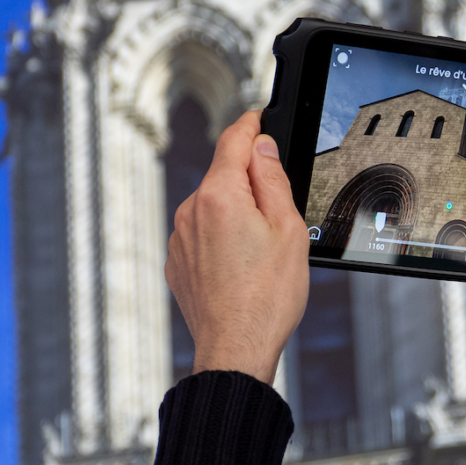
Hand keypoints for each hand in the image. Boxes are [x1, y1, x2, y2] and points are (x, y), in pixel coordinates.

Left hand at [166, 111, 309, 384]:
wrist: (236, 348)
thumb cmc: (267, 297)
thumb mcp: (288, 228)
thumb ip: (272, 179)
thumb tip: (261, 146)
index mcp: (219, 196)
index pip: (234, 140)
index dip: (252, 123)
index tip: (261, 117)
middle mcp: (191, 211)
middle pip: (225, 175)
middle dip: (251, 182)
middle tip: (281, 214)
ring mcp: (180, 237)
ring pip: (214, 206)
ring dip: (237, 214)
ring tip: (263, 252)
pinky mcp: (177, 261)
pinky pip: (203, 234)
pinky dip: (223, 239)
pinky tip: (243, 267)